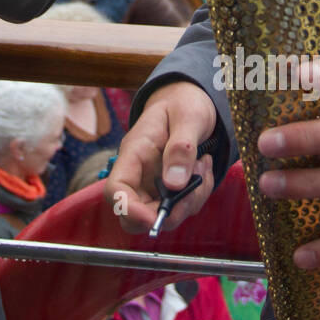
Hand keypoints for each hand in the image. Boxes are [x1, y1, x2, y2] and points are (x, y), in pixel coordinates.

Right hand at [105, 81, 217, 233]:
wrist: (189, 101)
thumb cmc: (183, 104)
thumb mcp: (187, 116)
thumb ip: (181, 147)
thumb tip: (174, 184)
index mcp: (134, 153)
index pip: (116, 189)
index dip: (128, 209)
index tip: (152, 218)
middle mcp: (139, 174)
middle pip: (135, 215)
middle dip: (166, 214)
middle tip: (192, 191)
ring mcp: (154, 184)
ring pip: (164, 215)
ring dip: (190, 199)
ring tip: (203, 164)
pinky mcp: (170, 190)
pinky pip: (183, 207)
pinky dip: (199, 193)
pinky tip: (204, 167)